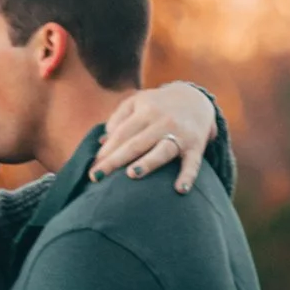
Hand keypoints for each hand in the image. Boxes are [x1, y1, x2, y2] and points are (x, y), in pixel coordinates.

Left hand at [95, 80, 216, 191]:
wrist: (196, 99)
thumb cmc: (158, 105)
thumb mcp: (137, 102)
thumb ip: (118, 118)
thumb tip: (102, 142)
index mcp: (145, 111)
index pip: (122, 133)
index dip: (107, 150)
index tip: (93, 166)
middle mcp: (162, 121)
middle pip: (136, 143)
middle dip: (115, 160)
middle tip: (97, 176)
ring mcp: (180, 134)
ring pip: (162, 150)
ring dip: (148, 162)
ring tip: (132, 174)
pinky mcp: (196, 146)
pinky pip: (192, 163)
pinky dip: (188, 176)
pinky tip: (180, 190)